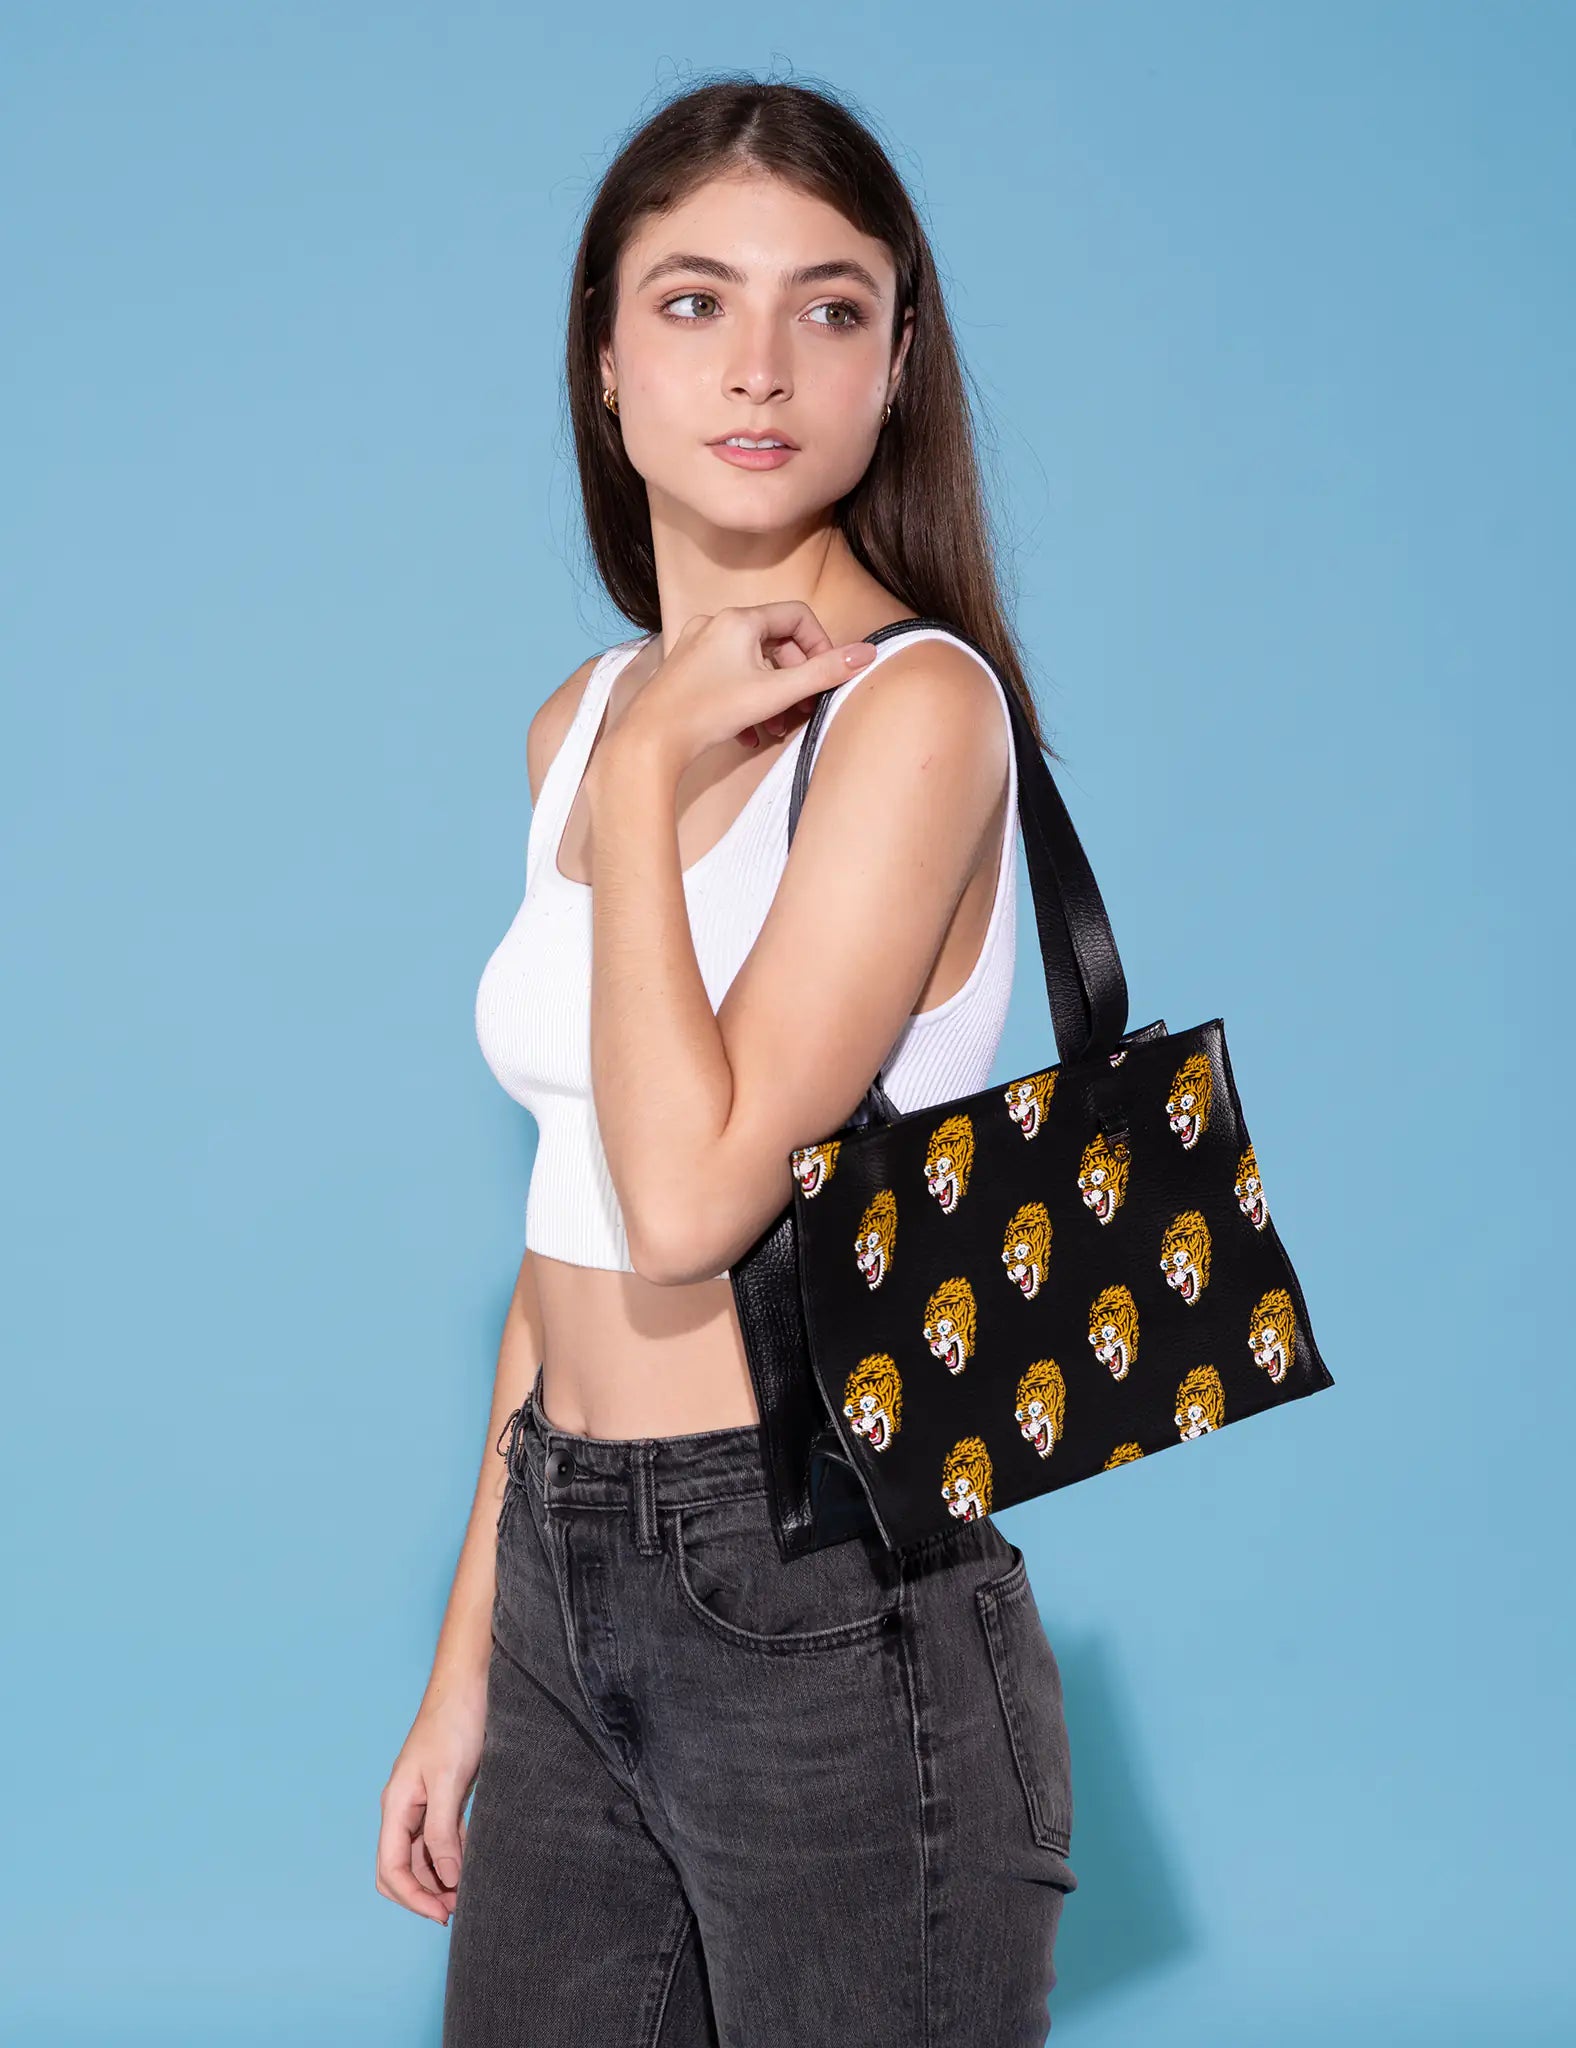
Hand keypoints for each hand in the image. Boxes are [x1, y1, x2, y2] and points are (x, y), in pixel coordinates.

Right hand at [376, 1685, 487, 1925]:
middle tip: (458, 1910)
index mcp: (396, 1805)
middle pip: (402, 1868)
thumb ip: (442, 1830)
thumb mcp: (448, 1779)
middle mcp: (404, 1808)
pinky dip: (454, 1856)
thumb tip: (444, 1878)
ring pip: (424, 1855)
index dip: (413, 1898)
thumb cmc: (456, 1722)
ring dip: (441, 1878)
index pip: (391, 1868)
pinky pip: (442, 1837)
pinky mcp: (444, 1795)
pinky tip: (473, 1865)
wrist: (471, 1682)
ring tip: (468, 1894)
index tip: (442, 1914)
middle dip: (425, 1893)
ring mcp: (423, 1802)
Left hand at [610, 603, 878, 774]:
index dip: (819, 646)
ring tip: (779, 727)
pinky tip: (749, 734)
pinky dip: (746, 701)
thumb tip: (867, 654)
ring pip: (751, 665)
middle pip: (774, 643)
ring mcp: (697, 648)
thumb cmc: (708, 712)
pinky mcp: (685, 673)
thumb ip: (823, 673)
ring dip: (773, 695)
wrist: (650, 740)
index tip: (824, 678)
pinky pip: (728, 679)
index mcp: (738, 620)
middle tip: (804, 710)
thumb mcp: (775, 693)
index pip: (797, 617)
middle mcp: (715, 625)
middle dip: (795, 678)